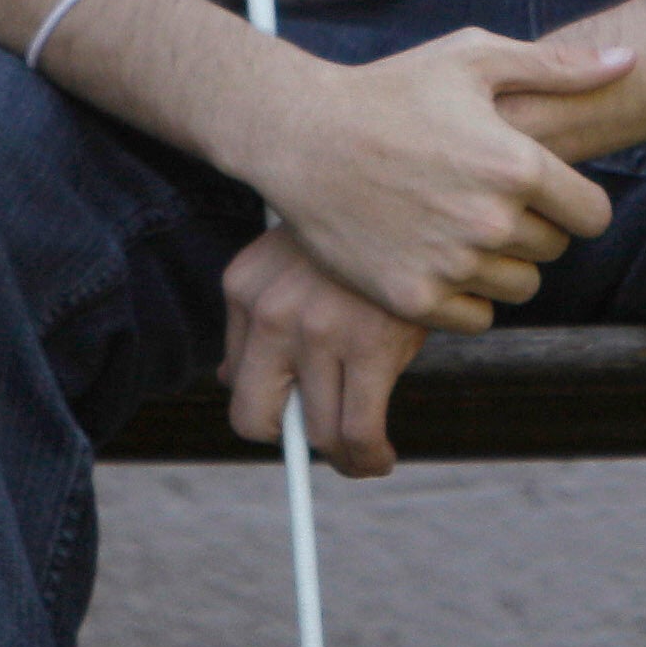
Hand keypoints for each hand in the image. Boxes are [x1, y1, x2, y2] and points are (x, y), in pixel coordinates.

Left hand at [223, 228, 426, 477]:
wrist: (416, 187)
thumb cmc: (357, 234)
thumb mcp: (290, 262)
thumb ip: (258, 319)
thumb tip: (229, 380)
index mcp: (243, 286)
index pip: (235, 377)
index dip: (269, 404)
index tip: (297, 414)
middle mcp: (270, 311)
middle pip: (255, 419)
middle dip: (291, 440)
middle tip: (326, 439)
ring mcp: (319, 330)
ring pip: (318, 433)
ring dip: (342, 457)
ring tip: (363, 457)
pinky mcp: (371, 345)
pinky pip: (359, 431)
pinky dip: (368, 459)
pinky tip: (381, 458)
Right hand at [239, 29, 627, 330]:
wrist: (302, 136)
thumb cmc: (389, 90)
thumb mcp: (472, 59)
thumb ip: (557, 67)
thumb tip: (629, 59)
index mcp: (517, 164)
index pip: (593, 215)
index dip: (574, 202)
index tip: (544, 191)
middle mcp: (491, 220)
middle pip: (555, 250)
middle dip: (533, 227)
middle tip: (486, 199)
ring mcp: (452, 264)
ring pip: (520, 287)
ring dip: (502, 263)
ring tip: (462, 226)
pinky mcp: (414, 297)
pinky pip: (477, 318)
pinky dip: (467, 296)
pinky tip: (440, 257)